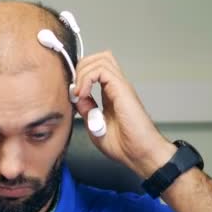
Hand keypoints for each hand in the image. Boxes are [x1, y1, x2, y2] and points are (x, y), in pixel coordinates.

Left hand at [73, 51, 175, 177]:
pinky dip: (87, 78)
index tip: (72, 96)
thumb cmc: (124, 145)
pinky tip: (83, 94)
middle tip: (74, 90)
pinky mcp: (122, 89)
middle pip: (99, 58)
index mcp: (111, 94)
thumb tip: (75, 96)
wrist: (140, 154)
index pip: (95, 70)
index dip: (79, 76)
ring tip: (79, 93)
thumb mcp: (94, 126)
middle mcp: (117, 87)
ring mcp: (120, 86)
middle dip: (80, 68)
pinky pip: (101, 70)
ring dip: (83, 73)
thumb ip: (86, 109)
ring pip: (100, 59)